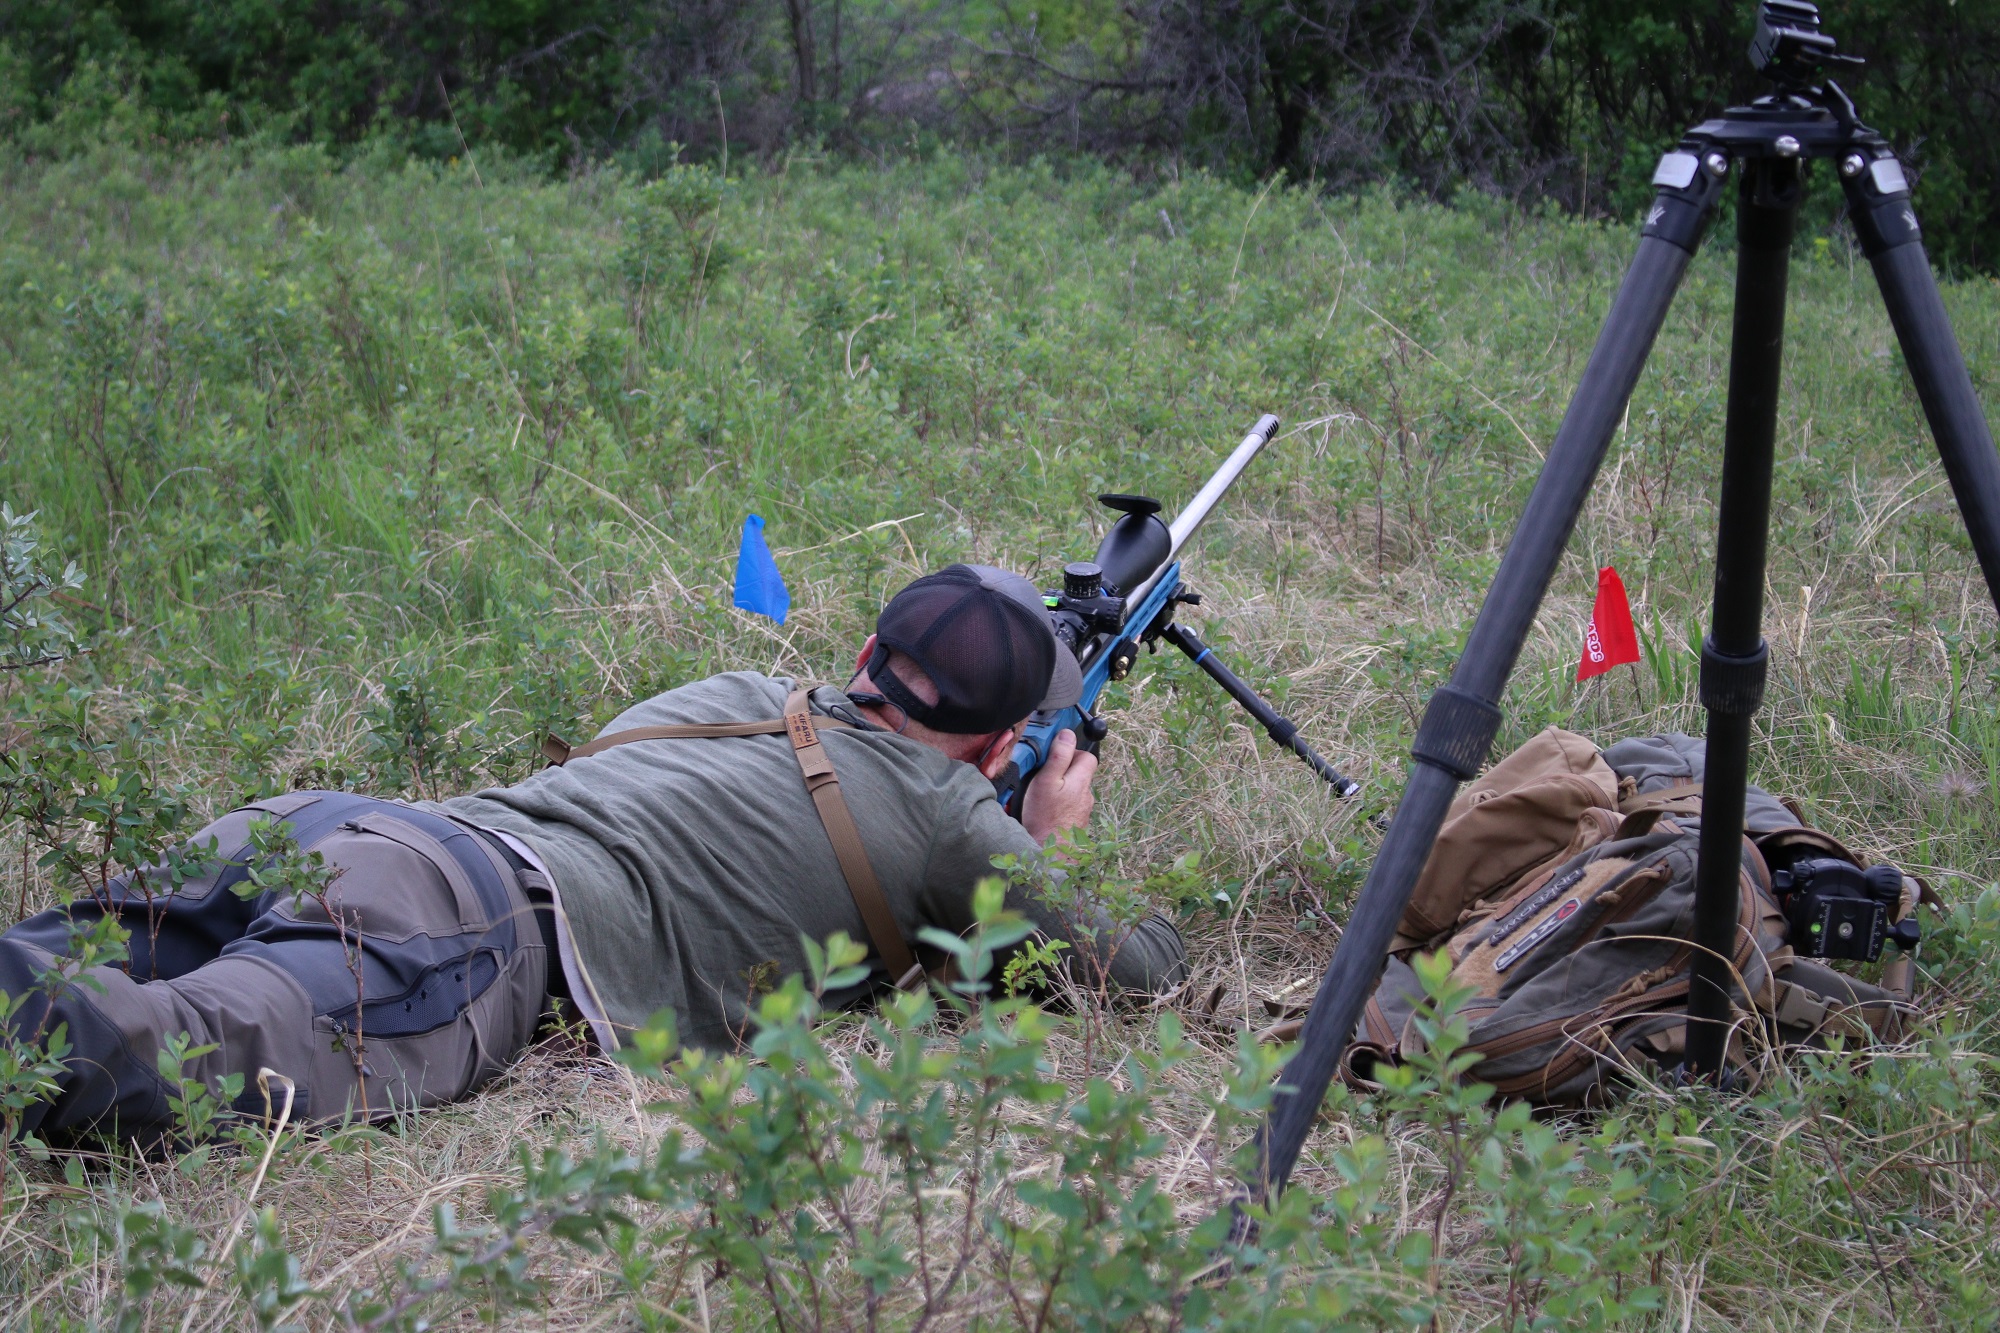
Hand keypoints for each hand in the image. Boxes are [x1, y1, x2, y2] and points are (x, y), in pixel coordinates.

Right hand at [1021, 728, 1097, 843]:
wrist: (1049, 854)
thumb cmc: (1046, 818)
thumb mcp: (1046, 780)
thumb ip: (1058, 756)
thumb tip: (1067, 735)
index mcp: (1081, 780)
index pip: (1087, 756)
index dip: (1072, 751)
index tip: (1056, 754)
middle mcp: (1086, 795)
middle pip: (1079, 773)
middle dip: (1063, 770)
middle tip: (1044, 775)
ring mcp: (1082, 810)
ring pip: (1073, 791)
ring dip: (1060, 789)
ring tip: (1040, 795)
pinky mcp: (1076, 823)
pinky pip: (1068, 806)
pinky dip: (1059, 805)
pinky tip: (1045, 811)